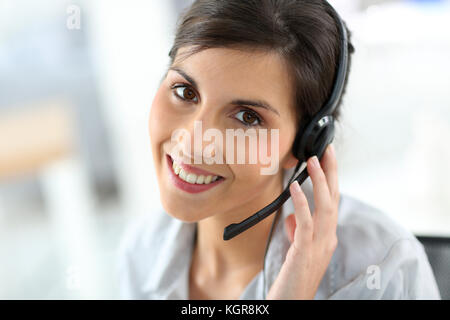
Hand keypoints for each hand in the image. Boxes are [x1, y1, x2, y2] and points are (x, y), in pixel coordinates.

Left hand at [267, 144, 339, 299]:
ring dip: (319, 182)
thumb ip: (299, 231)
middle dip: (332, 173)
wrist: (292, 302)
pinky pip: (306, 223)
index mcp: (327, 237)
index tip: (328, 158)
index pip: (332, 202)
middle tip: (327, 149)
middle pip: (333, 199)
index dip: (332, 179)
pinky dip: (301, 203)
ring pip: (324, 208)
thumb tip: (293, 215)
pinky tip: (294, 187)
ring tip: (312, 161)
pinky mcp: (305, 252)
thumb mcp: (298, 250)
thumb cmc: (294, 277)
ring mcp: (319, 246)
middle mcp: (327, 239)